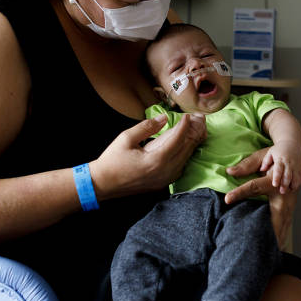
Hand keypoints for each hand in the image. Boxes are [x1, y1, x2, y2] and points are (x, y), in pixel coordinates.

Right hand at [90, 113, 205, 199]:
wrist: (102, 184)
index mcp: (156, 160)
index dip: (184, 126)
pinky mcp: (162, 184)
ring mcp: (164, 180)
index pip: (177, 140)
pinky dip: (184, 157)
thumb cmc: (111, 161)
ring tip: (195, 132)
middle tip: (198, 121)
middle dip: (193, 134)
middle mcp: (164, 172)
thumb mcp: (126, 138)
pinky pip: (179, 168)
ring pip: (185, 160)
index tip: (188, 116)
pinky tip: (185, 148)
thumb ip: (146, 127)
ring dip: (191, 145)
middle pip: (186, 150)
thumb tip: (163, 118)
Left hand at [224, 147, 296, 249]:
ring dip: (278, 239)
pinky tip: (278, 248)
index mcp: (274, 181)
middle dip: (270, 234)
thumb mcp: (261, 156)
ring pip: (284, 224)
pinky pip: (286, 224)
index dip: (239, 193)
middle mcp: (283, 194)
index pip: (254, 187)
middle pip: (275, 217)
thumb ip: (246, 165)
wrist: (293, 155)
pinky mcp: (290, 208)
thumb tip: (229, 171)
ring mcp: (289, 203)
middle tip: (260, 248)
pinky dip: (282, 236)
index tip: (227, 199)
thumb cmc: (275, 156)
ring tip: (271, 254)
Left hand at [258, 141, 300, 193]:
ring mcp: (296, 166)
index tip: (274, 184)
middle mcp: (289, 163)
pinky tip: (294, 188)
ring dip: (293, 185)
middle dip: (285, 184)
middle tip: (282, 191)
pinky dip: (298, 183)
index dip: (277, 177)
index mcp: (281, 159)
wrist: (292, 144)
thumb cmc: (279, 150)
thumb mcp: (270, 153)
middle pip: (288, 175)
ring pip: (296, 177)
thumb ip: (265, 162)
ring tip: (289, 191)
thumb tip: (261, 169)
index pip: (279, 169)